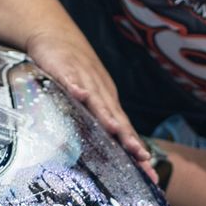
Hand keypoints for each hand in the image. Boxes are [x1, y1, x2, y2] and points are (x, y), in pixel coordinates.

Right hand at [25, 30, 156, 176]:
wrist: (57, 36)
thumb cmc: (77, 73)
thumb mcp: (90, 98)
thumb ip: (97, 120)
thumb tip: (107, 150)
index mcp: (107, 103)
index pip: (125, 129)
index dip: (135, 148)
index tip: (148, 170)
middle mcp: (101, 93)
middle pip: (116, 118)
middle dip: (128, 137)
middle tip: (139, 155)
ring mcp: (85, 79)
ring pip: (97, 99)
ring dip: (105, 114)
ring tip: (114, 129)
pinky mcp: (65, 68)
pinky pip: (70, 78)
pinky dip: (75, 86)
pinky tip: (78, 93)